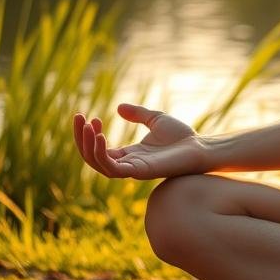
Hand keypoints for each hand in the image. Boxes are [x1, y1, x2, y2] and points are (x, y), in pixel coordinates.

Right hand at [73, 103, 204, 179]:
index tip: (88, 116)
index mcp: (129, 154)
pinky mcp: (139, 172)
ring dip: (88, 145)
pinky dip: (102, 153)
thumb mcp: (156, 119)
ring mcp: (132, 169)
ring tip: (87, 125)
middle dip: (81, 138)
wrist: (201, 147)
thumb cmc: (182, 137)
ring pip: (98, 164)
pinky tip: (100, 136)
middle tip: (78, 118)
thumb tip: (118, 108)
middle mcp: (127, 164)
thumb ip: (138, 115)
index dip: (89, 134)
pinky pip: (112, 168)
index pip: (99, 150)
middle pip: (93, 157)